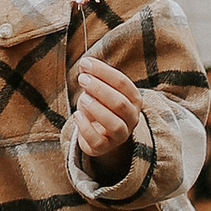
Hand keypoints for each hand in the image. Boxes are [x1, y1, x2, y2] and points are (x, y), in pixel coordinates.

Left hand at [71, 56, 143, 172]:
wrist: (100, 133)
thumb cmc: (100, 106)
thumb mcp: (99, 90)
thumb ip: (94, 77)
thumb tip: (85, 64)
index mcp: (134, 99)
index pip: (122, 83)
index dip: (103, 71)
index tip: (85, 63)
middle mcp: (132, 117)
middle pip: (120, 103)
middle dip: (99, 89)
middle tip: (82, 79)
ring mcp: (121, 135)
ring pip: (115, 124)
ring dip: (97, 109)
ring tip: (82, 98)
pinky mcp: (105, 147)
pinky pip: (98, 140)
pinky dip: (86, 127)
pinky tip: (77, 115)